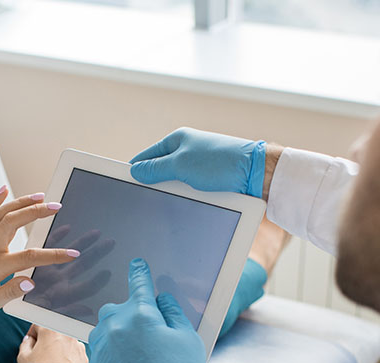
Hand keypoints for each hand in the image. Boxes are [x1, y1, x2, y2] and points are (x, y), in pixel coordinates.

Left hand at [0, 189, 78, 324]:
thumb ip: (10, 292)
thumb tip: (30, 282)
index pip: (29, 257)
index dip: (53, 255)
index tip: (71, 254)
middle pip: (13, 222)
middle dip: (36, 211)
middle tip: (55, 206)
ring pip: (1, 214)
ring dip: (20, 202)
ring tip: (39, 195)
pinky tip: (4, 190)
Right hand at [17, 325, 88, 362]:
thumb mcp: (23, 357)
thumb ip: (26, 343)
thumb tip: (30, 340)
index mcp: (50, 330)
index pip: (38, 325)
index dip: (32, 334)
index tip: (31, 342)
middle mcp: (67, 334)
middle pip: (54, 333)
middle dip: (47, 340)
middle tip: (41, 354)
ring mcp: (77, 346)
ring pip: (65, 342)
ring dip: (59, 348)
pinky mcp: (84, 358)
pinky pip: (74, 353)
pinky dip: (68, 357)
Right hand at [27, 224, 116, 320]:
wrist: (5, 306)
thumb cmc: (26, 313)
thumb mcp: (45, 313)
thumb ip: (67, 310)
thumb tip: (89, 310)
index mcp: (63, 295)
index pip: (86, 287)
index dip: (97, 282)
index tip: (108, 272)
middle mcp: (59, 281)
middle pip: (83, 266)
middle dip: (97, 254)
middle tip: (110, 243)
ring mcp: (50, 270)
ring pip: (70, 253)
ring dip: (83, 242)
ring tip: (96, 233)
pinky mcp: (37, 262)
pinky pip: (49, 246)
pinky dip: (57, 236)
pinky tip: (68, 228)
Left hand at [86, 258, 206, 362]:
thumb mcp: (187, 339)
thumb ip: (173, 312)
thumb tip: (162, 300)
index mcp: (141, 314)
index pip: (139, 284)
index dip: (140, 273)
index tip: (137, 265)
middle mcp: (115, 325)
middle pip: (119, 309)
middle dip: (131, 316)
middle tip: (148, 336)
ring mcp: (100, 347)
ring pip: (107, 331)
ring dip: (119, 337)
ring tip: (138, 358)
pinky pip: (103, 354)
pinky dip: (113, 358)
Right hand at [130, 127, 266, 197]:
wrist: (256, 173)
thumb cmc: (221, 163)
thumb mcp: (181, 165)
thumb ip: (155, 168)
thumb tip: (135, 172)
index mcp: (177, 139)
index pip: (145, 157)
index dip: (135, 171)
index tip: (123, 186)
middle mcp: (186, 150)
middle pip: (158, 171)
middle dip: (152, 185)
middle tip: (142, 202)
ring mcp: (197, 166)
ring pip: (174, 183)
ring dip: (170, 194)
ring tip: (164, 206)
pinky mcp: (208, 180)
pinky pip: (188, 190)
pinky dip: (184, 198)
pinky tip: (182, 207)